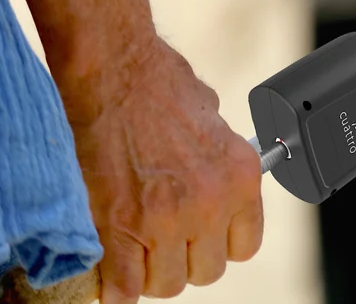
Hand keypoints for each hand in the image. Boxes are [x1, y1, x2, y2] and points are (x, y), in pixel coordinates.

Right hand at [56, 35, 261, 301]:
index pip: (245, 246)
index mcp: (241, 174)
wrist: (115, 72)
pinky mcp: (119, 230)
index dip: (218, 244)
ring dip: (147, 272)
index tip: (200, 238)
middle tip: (160, 240)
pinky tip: (109, 266)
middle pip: (205, 271)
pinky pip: (124, 290)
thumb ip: (218, 153)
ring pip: (165, 284)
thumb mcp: (213, 116)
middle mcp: (211, 202)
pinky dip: (114, 286)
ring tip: (133, 247)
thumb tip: (212, 169)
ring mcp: (166, 220)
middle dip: (182, 259)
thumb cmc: (159, 83)